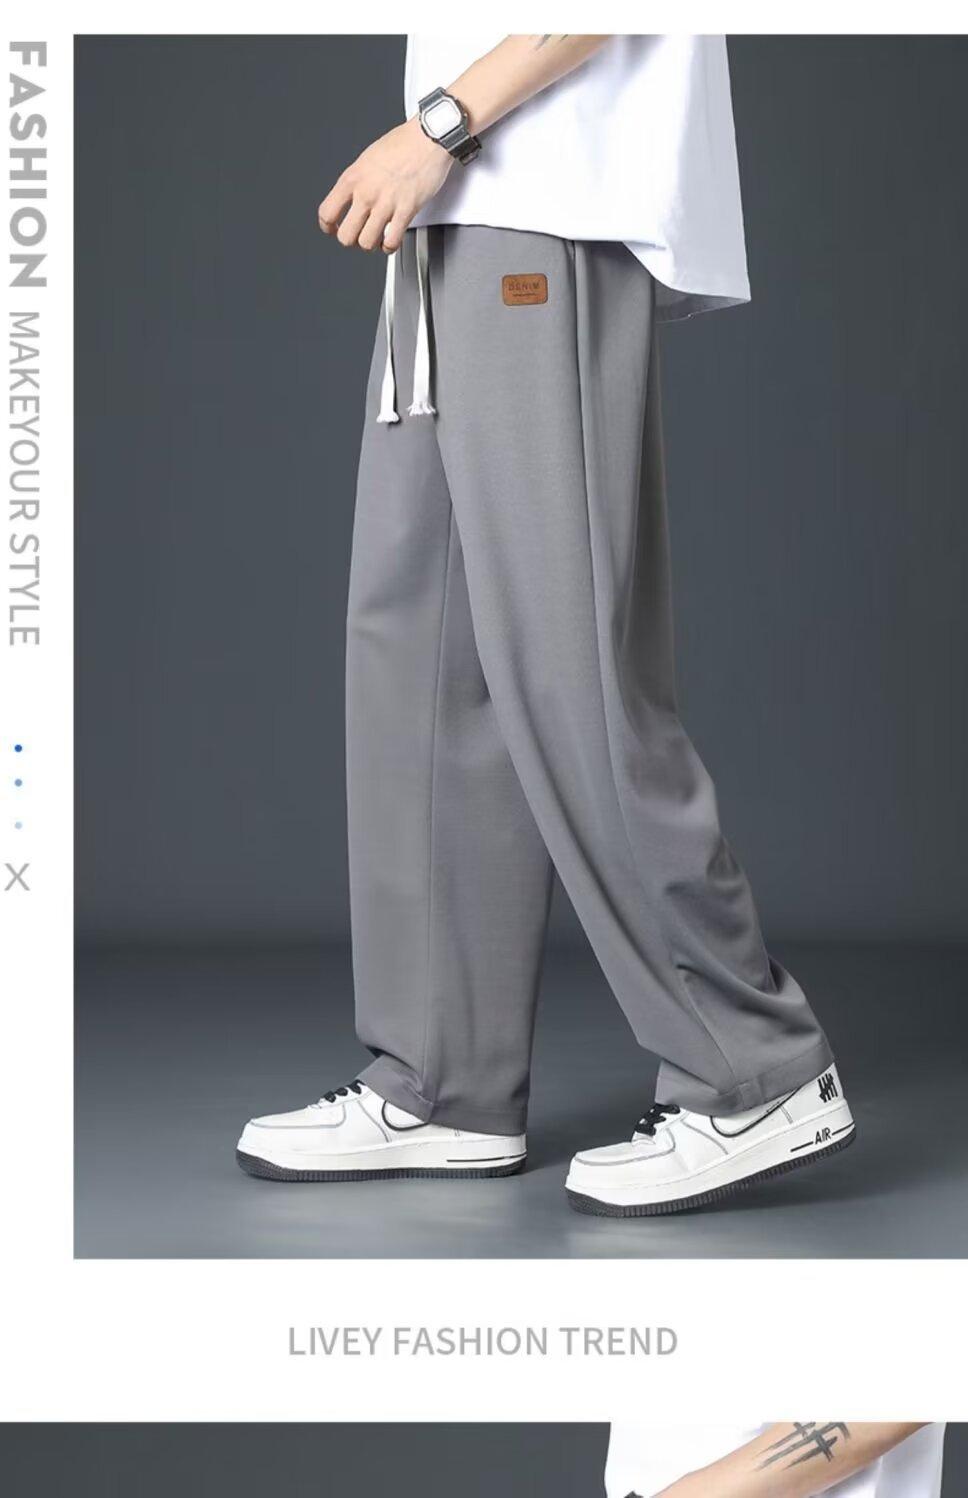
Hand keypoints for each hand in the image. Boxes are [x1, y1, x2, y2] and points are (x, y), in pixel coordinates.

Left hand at [318, 117, 452, 253]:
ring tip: (376, 237)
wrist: (429, 137)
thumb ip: (357, 181)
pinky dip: (390, 246)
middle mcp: (366, 193)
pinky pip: (391, 242)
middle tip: (358, 235)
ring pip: (367, 243)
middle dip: (351, 240)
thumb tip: (352, 197)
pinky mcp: (405, 211)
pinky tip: (391, 239)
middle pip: (345, 236)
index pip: (326, 213)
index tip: (334, 228)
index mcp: (352, 178)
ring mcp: (385, 203)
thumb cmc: (403, 143)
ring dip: (371, 245)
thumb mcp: (367, 159)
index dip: (328, 227)